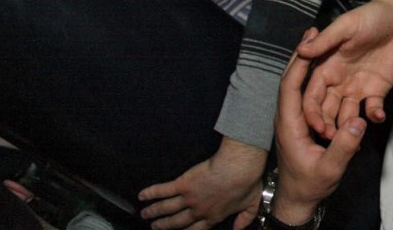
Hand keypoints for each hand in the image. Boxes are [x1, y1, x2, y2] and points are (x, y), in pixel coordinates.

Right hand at [137, 137, 266, 229]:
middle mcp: (198, 210)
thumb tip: (239, 229)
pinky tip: (142, 195)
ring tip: (144, 214)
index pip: (196, 229)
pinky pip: (164, 190)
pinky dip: (151, 193)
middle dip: (164, 225)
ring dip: (154, 212)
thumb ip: (245, 219)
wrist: (238, 168)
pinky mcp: (183, 184)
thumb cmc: (246, 184)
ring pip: (167, 208)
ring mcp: (189, 198)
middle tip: (154, 227)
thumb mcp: (251, 205)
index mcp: (213, 216)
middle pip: (177, 222)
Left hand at [272, 29, 366, 223]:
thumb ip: (343, 147)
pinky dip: (312, 76)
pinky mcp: (303, 122)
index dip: (297, 63)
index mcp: (289, 123)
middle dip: (301, 54)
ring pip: (300, 85)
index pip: (289, 86)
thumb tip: (358, 122)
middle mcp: (290, 116)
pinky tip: (322, 64)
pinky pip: (307, 95)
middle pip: (292, 78)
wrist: (299, 201)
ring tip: (318, 39)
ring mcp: (296, 118)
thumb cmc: (310, 186)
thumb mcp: (329, 169)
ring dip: (307, 62)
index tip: (308, 40)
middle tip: (312, 29)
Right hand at [295, 0, 392, 138]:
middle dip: (327, 125)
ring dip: (347, 126)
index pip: (312, 95)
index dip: (312, 111)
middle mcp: (339, 81)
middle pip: (326, 109)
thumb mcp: (346, 26)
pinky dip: (373, 115)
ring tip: (353, 135)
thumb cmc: (370, 16)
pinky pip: (372, 108)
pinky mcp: (377, 90)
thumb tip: (300, 51)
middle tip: (332, 139)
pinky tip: (377, 115)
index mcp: (326, 67)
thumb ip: (325, 41)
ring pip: (346, 114)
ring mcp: (357, 87)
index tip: (316, 126)